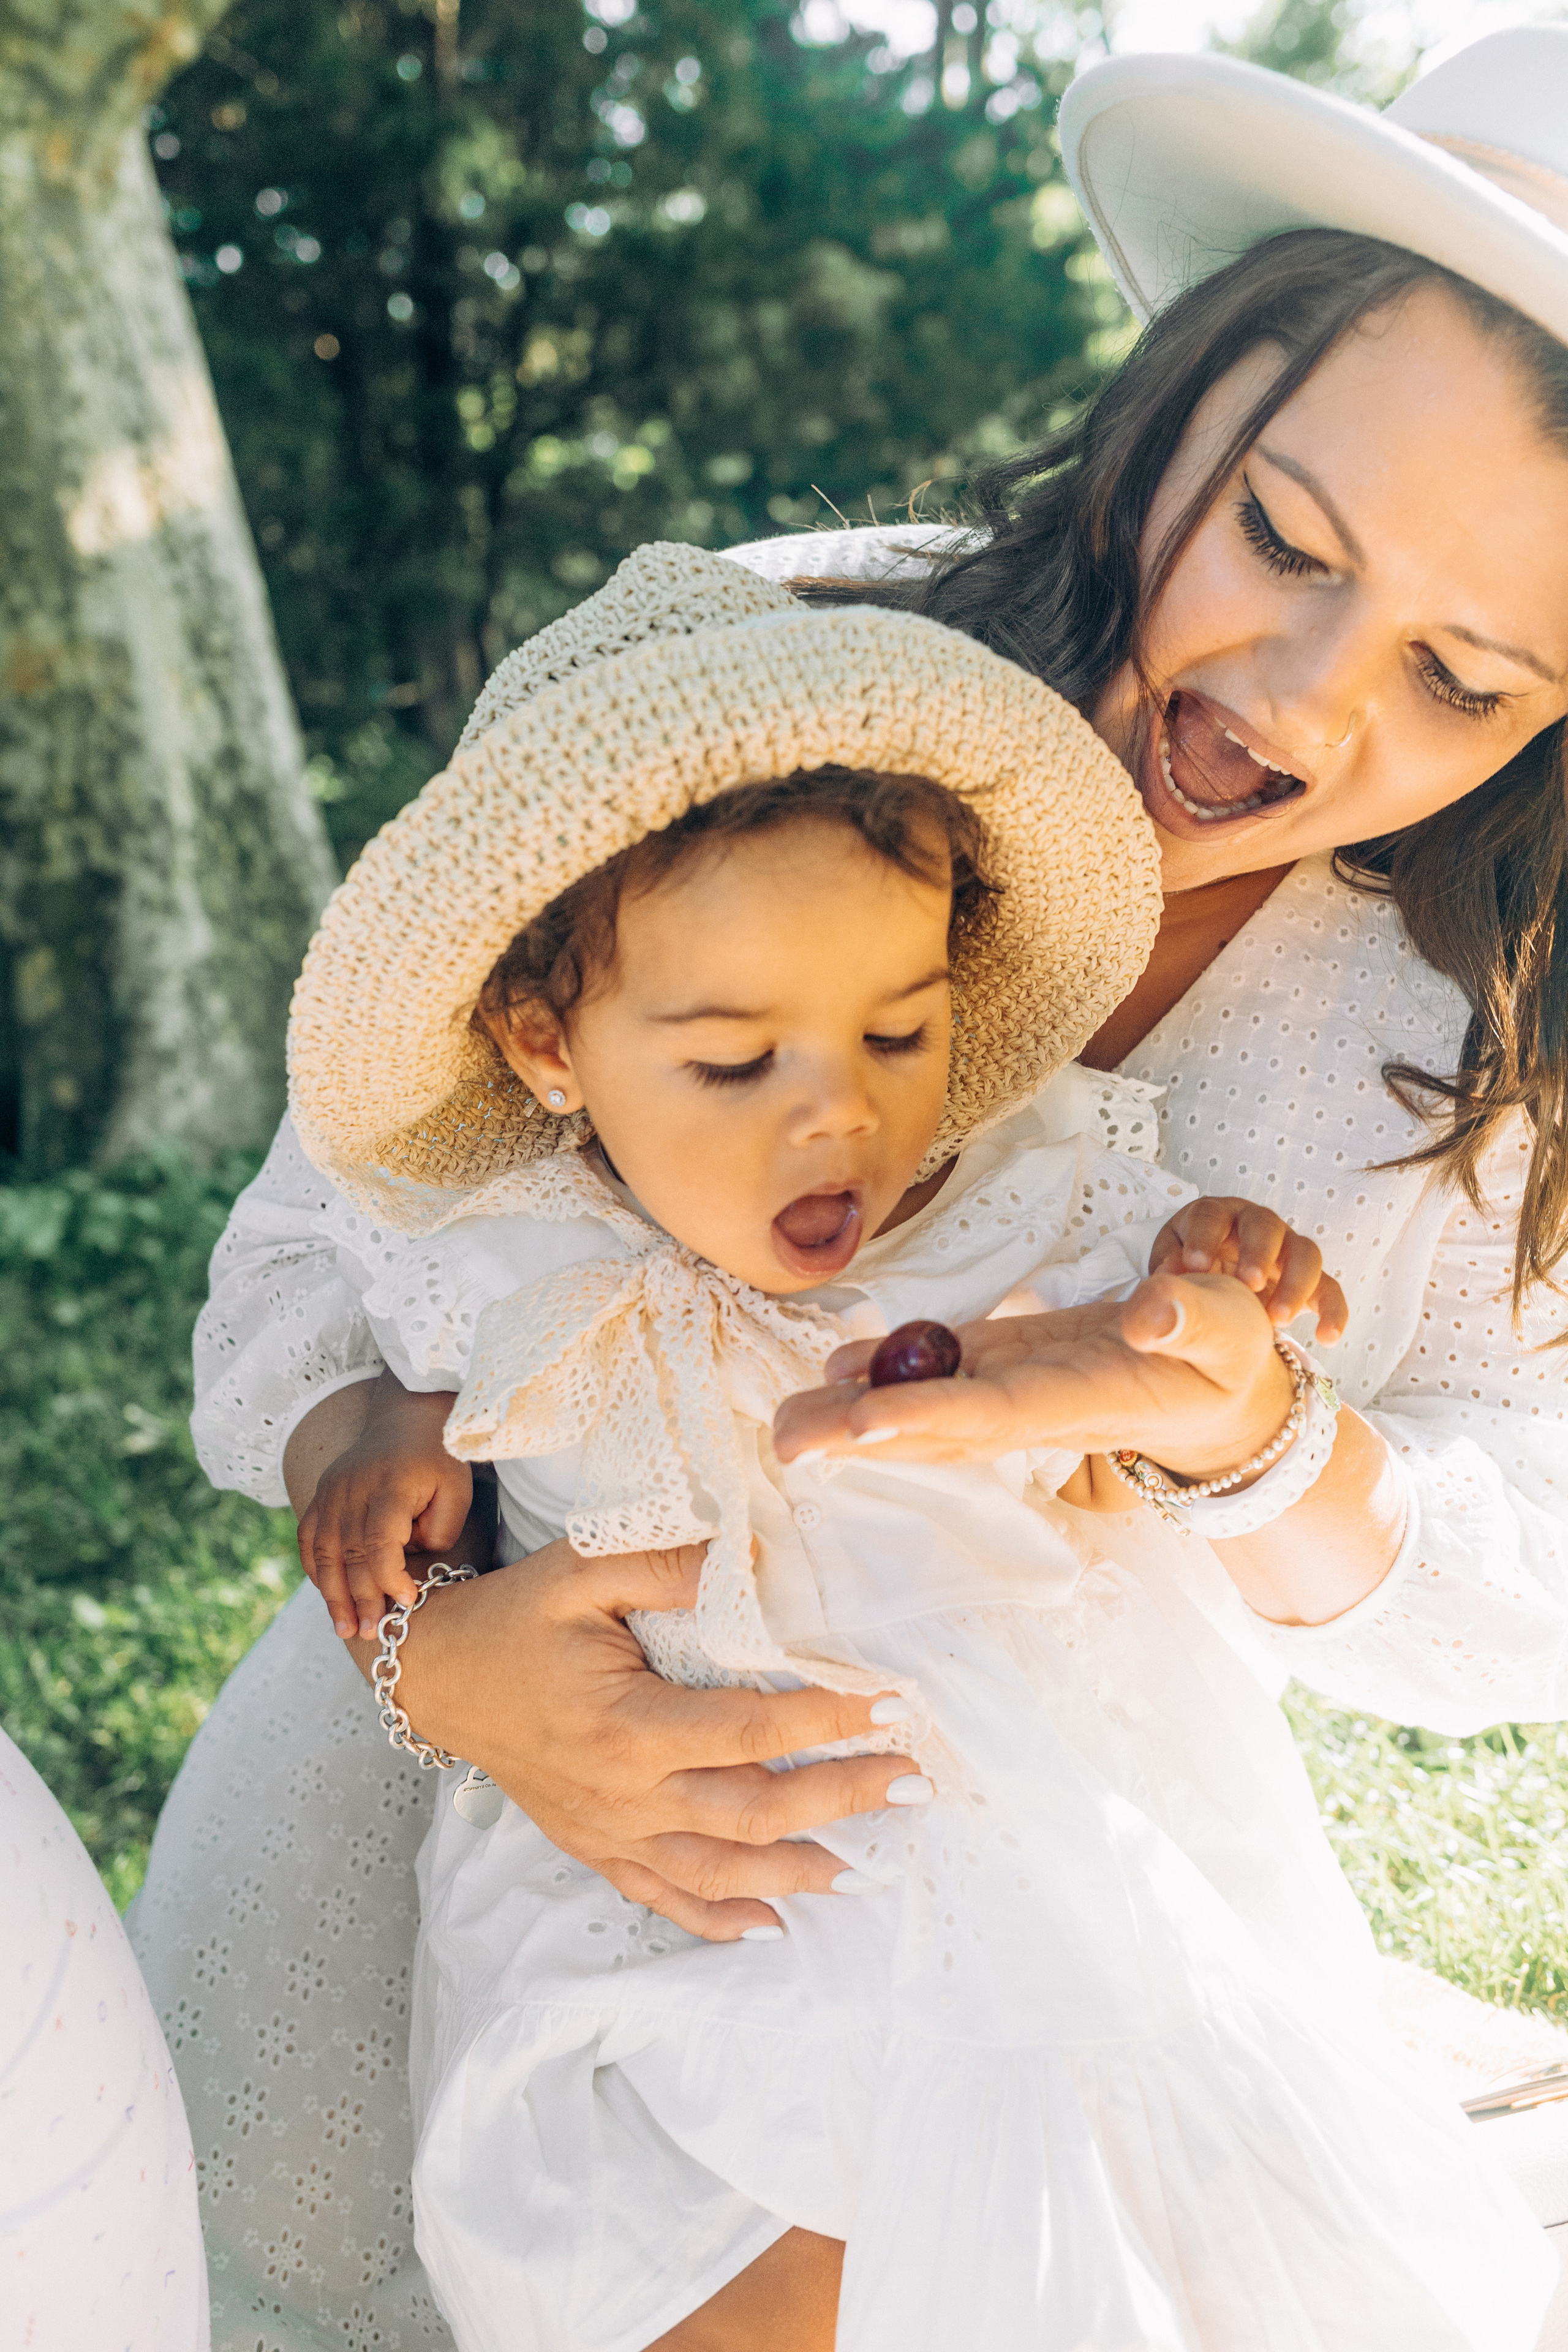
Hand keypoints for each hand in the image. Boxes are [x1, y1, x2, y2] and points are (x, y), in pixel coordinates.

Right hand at [298, 1371, 472, 1638]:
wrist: (407, 1416)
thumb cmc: (439, 1458)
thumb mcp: (457, 1489)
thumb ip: (439, 1530)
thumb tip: (412, 1563)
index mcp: (389, 1486)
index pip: (380, 1543)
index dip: (390, 1578)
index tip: (409, 1602)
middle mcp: (352, 1489)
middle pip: (349, 1554)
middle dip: (360, 1599)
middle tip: (371, 1632)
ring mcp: (331, 1492)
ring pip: (324, 1552)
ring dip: (333, 1594)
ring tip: (346, 1629)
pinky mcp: (321, 1495)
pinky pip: (309, 1539)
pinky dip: (316, 1570)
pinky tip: (328, 1596)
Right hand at [346, 1539, 931, 1942]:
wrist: (440, 1678)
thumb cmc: (518, 1617)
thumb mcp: (582, 1568)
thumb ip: (666, 1564)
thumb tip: (748, 1560)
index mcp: (626, 1723)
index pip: (750, 1729)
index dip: (826, 1719)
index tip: (891, 1704)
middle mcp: (624, 1792)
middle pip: (752, 1811)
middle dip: (842, 1799)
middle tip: (913, 1783)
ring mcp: (610, 1831)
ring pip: (720, 1870)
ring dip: (799, 1871)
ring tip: (868, 1864)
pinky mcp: (596, 1850)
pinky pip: (665, 1899)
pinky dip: (720, 1919)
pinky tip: (772, 1924)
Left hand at [773, 1271, 1296, 1481]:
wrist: (1221, 1390)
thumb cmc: (1229, 1358)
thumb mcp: (1233, 1330)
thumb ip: (1196, 1318)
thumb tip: (1151, 1312)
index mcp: (1080, 1402)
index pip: (992, 1412)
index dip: (924, 1416)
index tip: (859, 1425)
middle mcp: (1032, 1407)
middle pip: (934, 1425)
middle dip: (859, 1432)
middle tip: (782, 1439)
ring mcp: (1013, 1388)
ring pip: (925, 1407)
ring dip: (854, 1413)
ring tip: (784, 1417)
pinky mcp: (1008, 1362)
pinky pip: (939, 1375)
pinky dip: (887, 1374)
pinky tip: (837, 1365)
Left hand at [1150, 1196, 1346, 1342]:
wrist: (1216, 1282)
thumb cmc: (1189, 1264)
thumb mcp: (1171, 1260)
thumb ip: (1168, 1264)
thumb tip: (1167, 1274)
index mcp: (1218, 1216)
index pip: (1213, 1215)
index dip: (1206, 1237)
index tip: (1195, 1266)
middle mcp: (1256, 1225)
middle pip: (1266, 1226)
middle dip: (1258, 1253)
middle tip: (1247, 1284)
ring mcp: (1287, 1249)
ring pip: (1305, 1253)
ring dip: (1295, 1284)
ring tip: (1277, 1320)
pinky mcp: (1309, 1279)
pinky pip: (1329, 1290)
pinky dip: (1333, 1312)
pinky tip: (1327, 1338)